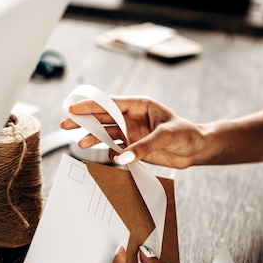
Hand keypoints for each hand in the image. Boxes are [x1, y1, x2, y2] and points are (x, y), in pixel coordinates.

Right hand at [60, 96, 207, 168]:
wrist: (197, 149)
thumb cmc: (186, 134)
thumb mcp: (166, 136)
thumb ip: (142, 147)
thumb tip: (121, 157)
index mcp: (139, 105)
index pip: (110, 104)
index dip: (90, 107)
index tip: (73, 109)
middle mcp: (132, 117)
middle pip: (103, 118)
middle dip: (84, 121)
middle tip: (65, 124)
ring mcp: (131, 132)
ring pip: (106, 134)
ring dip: (94, 138)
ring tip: (81, 144)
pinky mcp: (133, 147)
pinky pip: (116, 149)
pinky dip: (110, 153)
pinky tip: (109, 157)